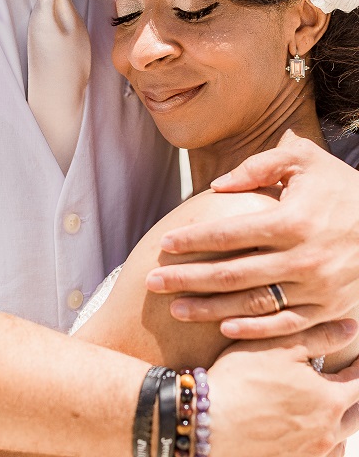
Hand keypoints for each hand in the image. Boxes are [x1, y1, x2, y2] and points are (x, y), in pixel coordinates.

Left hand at [146, 135, 358, 338]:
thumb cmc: (339, 186)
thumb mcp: (303, 160)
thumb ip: (258, 166)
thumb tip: (216, 187)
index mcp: (292, 221)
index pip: (229, 234)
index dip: (193, 240)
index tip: (165, 244)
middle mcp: (303, 259)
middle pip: (232, 274)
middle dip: (187, 278)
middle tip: (152, 281)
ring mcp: (317, 289)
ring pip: (253, 305)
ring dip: (210, 309)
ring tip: (174, 308)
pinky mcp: (329, 309)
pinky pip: (285, 327)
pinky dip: (253, 330)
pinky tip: (222, 328)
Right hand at [208, 319, 358, 456]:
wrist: (209, 423)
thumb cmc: (241, 380)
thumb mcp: (280, 347)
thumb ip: (320, 336)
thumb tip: (351, 328)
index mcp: (329, 400)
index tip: (356, 357)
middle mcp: (327, 431)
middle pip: (356, 414)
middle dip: (354, 395)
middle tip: (348, 381)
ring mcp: (310, 452)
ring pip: (340, 438)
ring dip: (340, 420)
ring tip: (331, 405)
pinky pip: (322, 455)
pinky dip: (324, 442)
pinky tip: (312, 431)